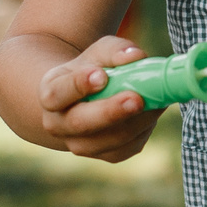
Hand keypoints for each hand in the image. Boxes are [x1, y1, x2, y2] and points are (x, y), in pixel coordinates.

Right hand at [35, 36, 162, 161]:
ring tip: (156, 100)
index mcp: (51, 94)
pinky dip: (145, 129)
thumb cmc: (93, 70)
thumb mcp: (98, 53)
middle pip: (81, 124)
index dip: (79, 86)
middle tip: (136, 99)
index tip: (102, 76)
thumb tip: (136, 56)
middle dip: (111, 112)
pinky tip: (152, 112)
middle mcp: (59, 125)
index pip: (57, 93)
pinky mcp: (108, 156)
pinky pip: (129, 147)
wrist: (89, 100)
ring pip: (111, 139)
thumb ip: (114, 50)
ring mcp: (81, 145)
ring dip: (138, 120)